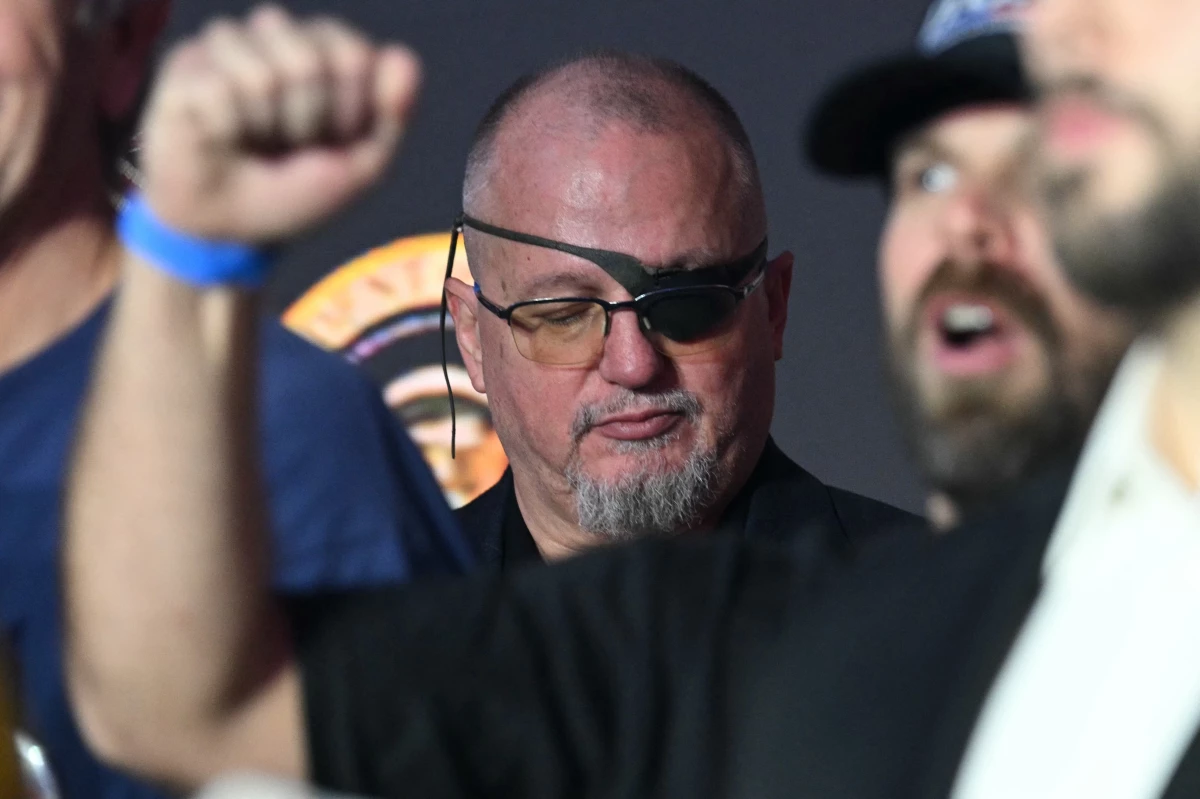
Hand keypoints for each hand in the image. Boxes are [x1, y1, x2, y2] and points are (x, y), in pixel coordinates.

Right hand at [139, 4, 419, 243]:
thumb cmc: (295, 191)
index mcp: (323, 49)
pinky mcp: (185, 69)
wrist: (231, 229)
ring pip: (263, 73)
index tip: (333, 140)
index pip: (352, 54)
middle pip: (309, 59)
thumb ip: (390, 114)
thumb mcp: (360, 166)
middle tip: (289, 144)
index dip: (350, 112)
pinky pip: (220, 91)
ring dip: (267, 127)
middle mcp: (275, 36)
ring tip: (255, 140)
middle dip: (308, 121)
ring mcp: (228, 47)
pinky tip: (222, 137)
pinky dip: (228, 130)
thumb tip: (402, 56)